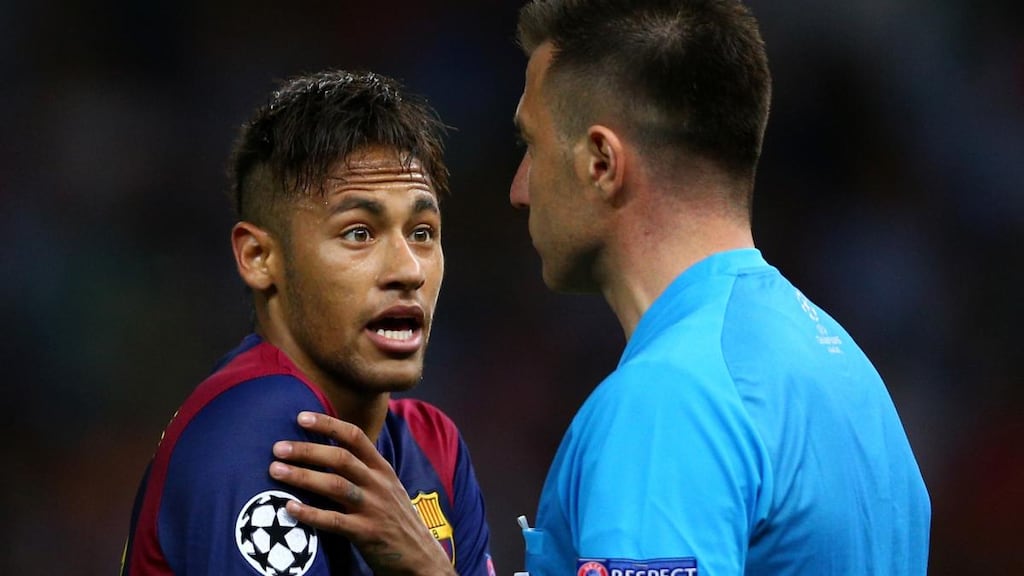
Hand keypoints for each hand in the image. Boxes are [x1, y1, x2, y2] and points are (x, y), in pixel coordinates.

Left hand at [269, 411, 456, 575]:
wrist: (420, 555)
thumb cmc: (395, 518)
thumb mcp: (387, 486)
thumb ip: (363, 469)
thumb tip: (327, 451)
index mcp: (382, 468)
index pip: (355, 437)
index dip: (328, 424)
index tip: (301, 417)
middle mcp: (378, 484)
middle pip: (340, 458)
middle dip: (307, 450)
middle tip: (278, 448)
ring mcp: (373, 508)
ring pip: (335, 485)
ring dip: (302, 476)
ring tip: (275, 470)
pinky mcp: (366, 533)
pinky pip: (334, 521)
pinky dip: (310, 513)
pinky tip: (289, 508)